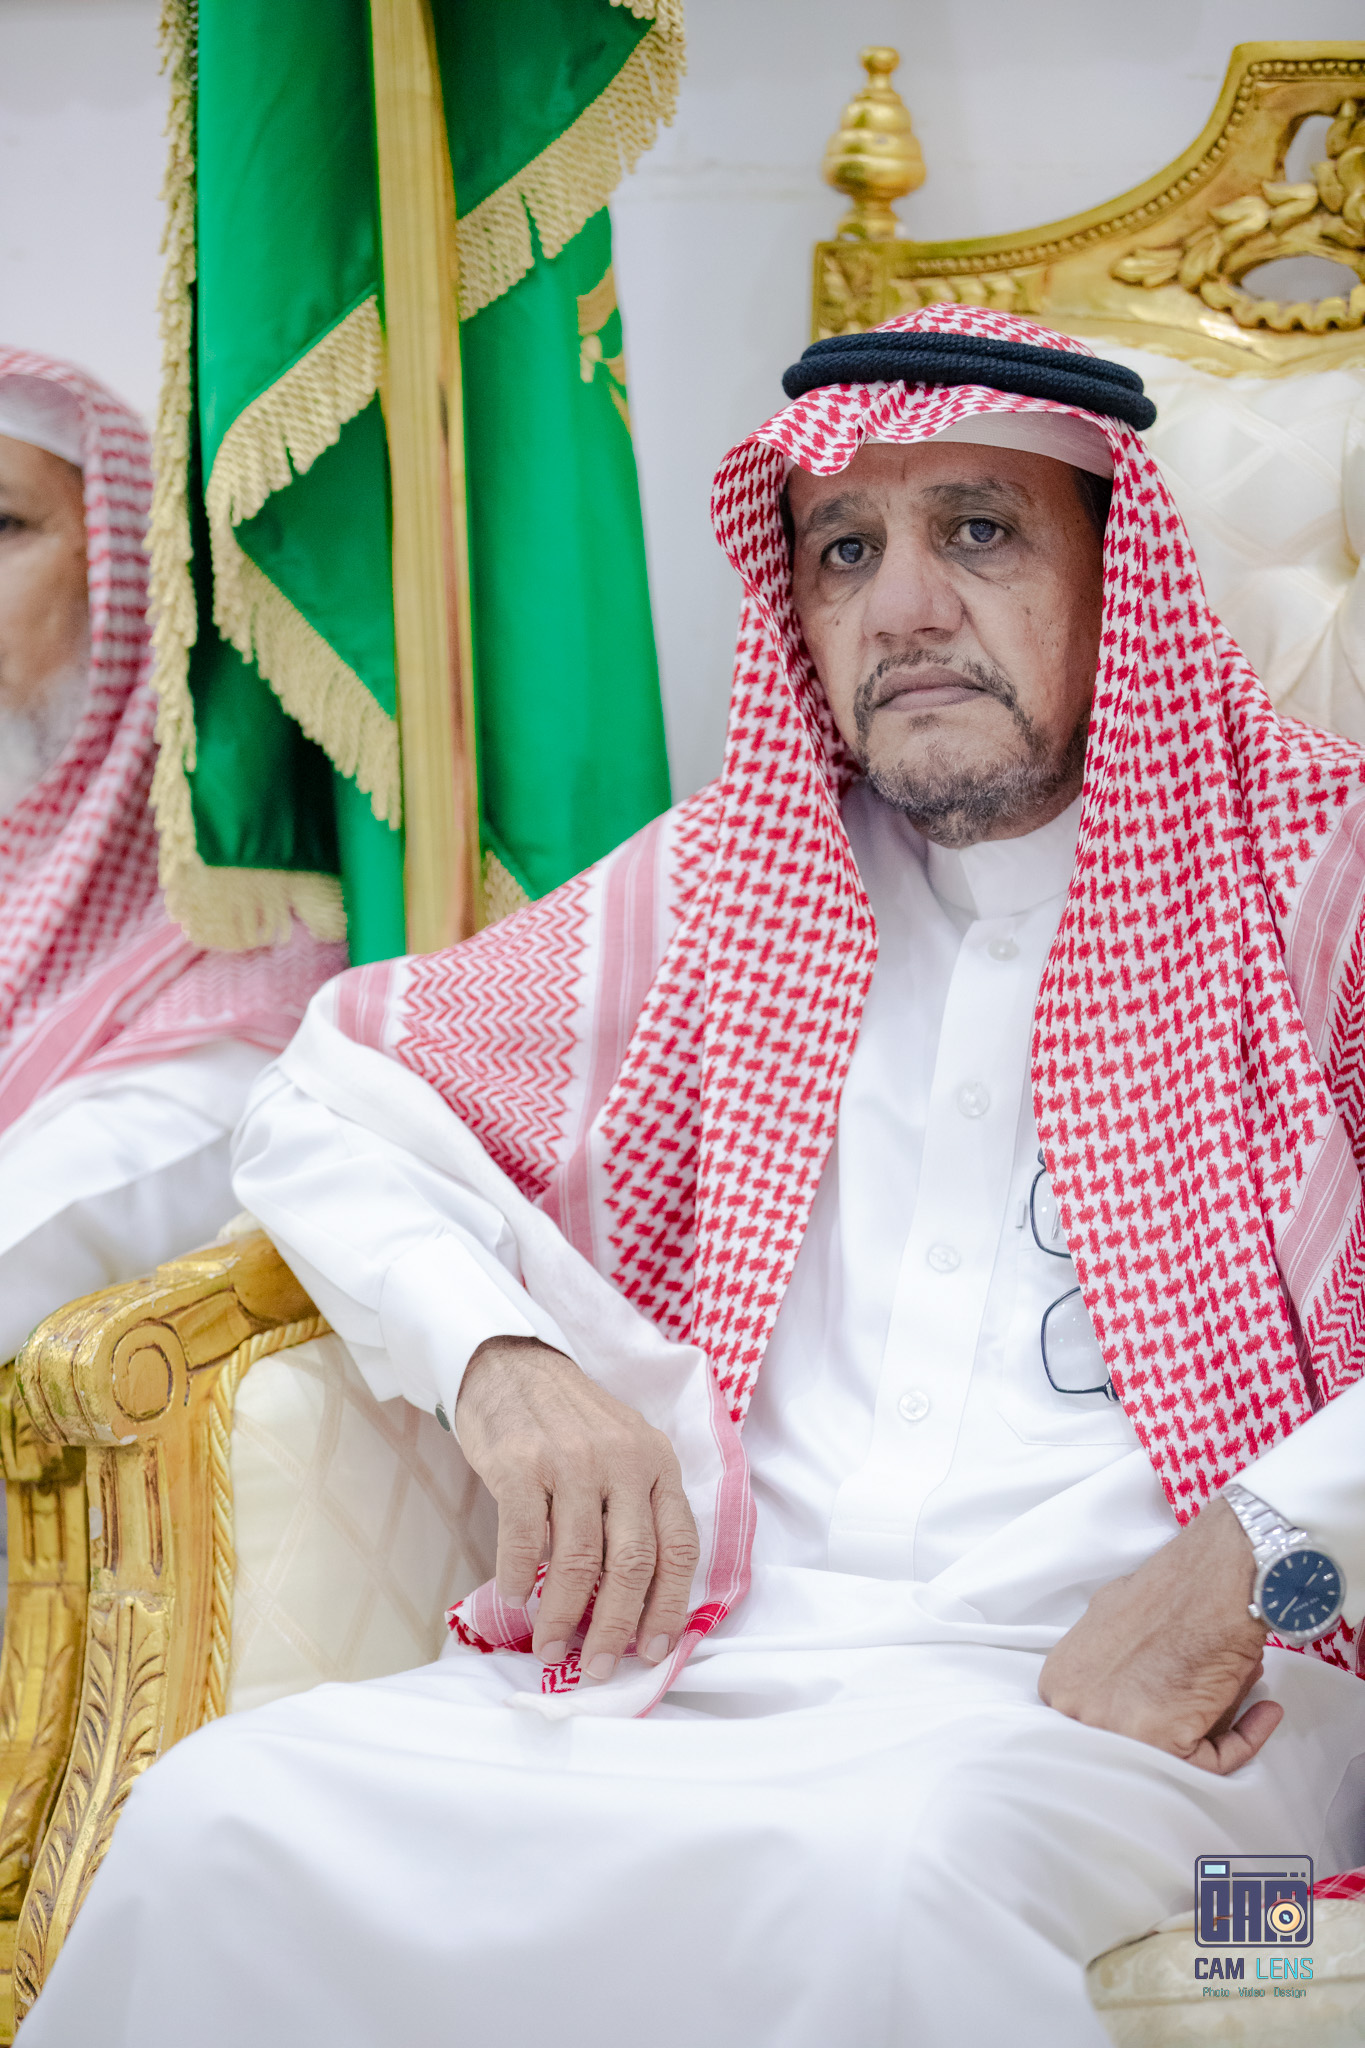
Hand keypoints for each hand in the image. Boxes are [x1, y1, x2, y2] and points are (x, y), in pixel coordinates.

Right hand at [454, 1335, 699, 1681]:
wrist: (511, 1364)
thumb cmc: (570, 1422)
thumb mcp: (624, 1451)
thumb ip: (636, 1510)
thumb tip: (634, 1603)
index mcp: (658, 1462)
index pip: (679, 1546)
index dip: (670, 1606)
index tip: (653, 1650)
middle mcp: (623, 1460)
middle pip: (633, 1562)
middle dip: (616, 1626)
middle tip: (599, 1667)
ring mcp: (572, 1460)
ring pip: (580, 1559)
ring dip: (562, 1615)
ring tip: (548, 1646)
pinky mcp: (522, 1463)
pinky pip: (526, 1538)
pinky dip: (520, 1578)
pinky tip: (515, 1598)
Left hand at [1038, 1497, 1282, 1773]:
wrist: (1210, 1579)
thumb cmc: (1167, 1592)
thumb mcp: (1107, 1621)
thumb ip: (1104, 1663)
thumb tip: (1126, 1685)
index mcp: (1058, 1684)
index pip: (1104, 1721)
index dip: (1146, 1709)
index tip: (1176, 1699)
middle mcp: (1076, 1712)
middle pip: (1138, 1741)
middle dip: (1182, 1721)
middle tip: (1213, 1700)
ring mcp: (1113, 1731)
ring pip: (1174, 1756)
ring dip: (1216, 1727)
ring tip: (1240, 1693)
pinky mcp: (1160, 1744)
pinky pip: (1211, 1764)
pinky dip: (1245, 1740)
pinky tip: (1263, 1713)